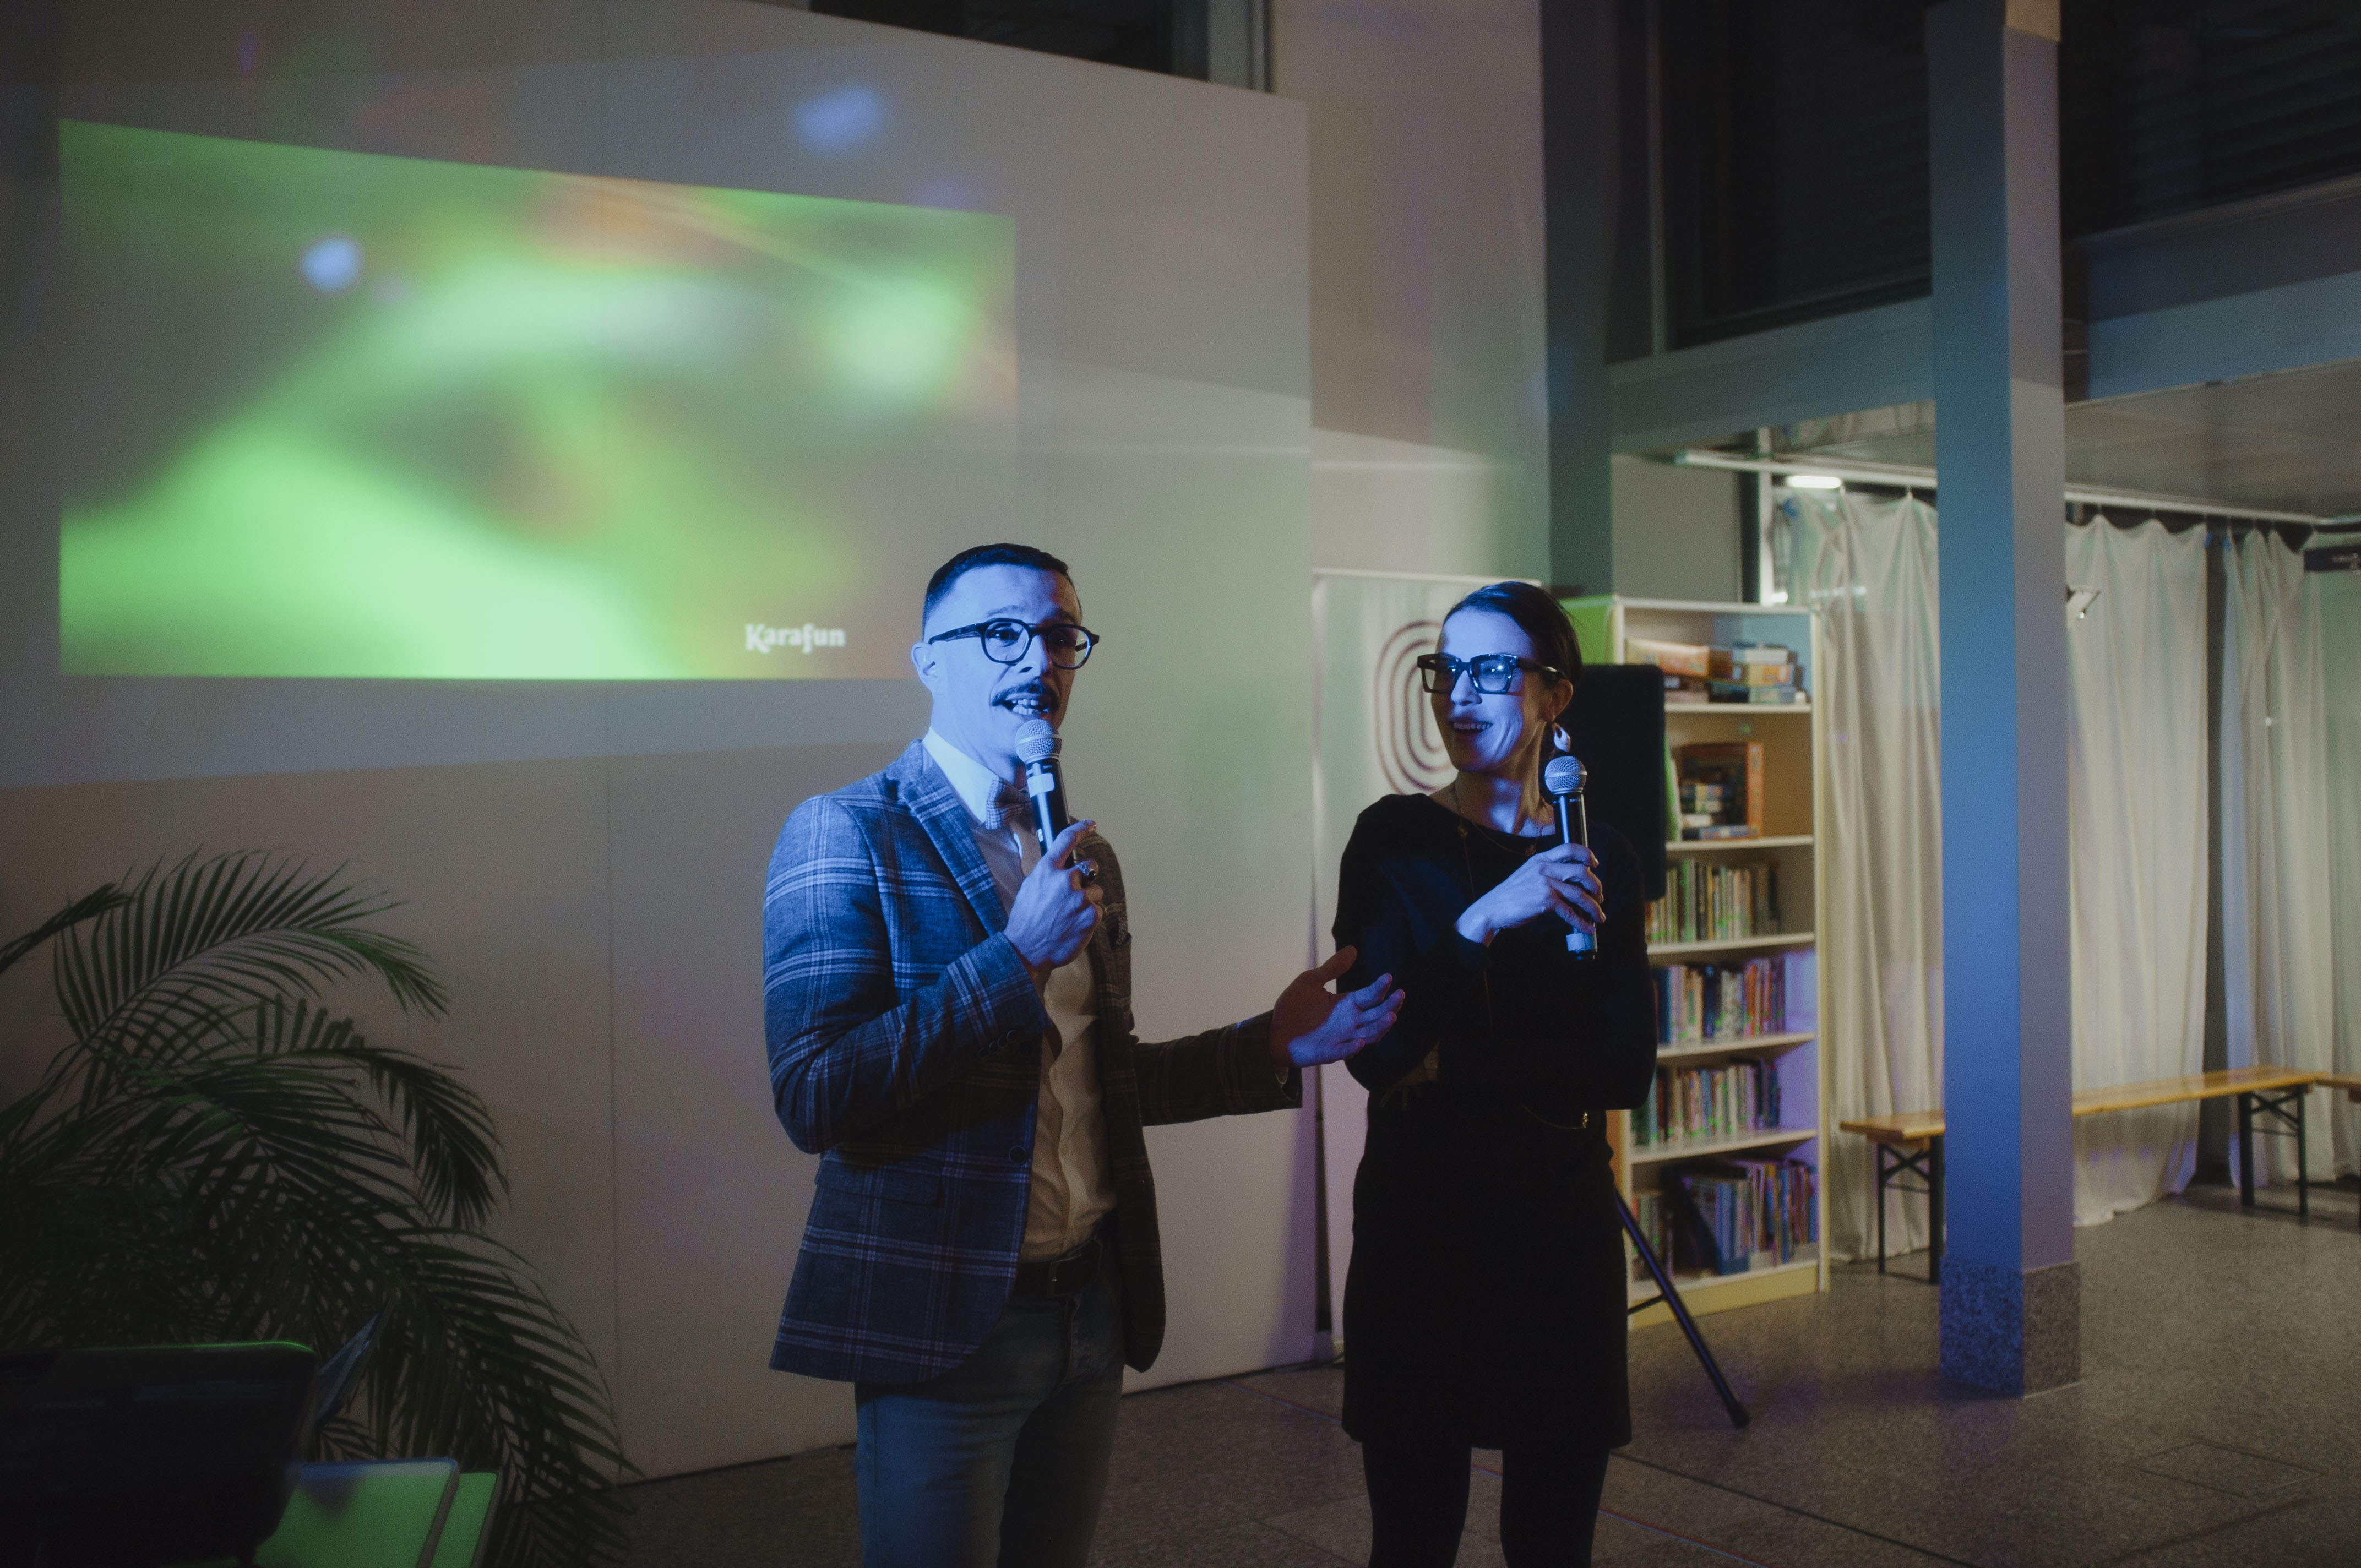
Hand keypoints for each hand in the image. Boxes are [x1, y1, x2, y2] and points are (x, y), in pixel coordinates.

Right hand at [1005, 820, 1103, 981]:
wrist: (1026, 950)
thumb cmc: (1026, 922)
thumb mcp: (1030, 888)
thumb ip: (1048, 875)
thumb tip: (1061, 869)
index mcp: (1047, 870)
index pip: (1066, 841)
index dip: (1081, 829)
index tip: (1091, 825)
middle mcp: (1065, 880)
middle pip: (1090, 866)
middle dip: (1088, 877)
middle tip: (1079, 892)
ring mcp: (1080, 898)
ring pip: (1096, 892)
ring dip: (1088, 901)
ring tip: (1070, 917)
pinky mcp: (1091, 915)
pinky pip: (1098, 910)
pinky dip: (1090, 918)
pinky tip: (1075, 926)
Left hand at [1269, 946, 1404, 1068]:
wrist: (1273, 1031)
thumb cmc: (1293, 1007)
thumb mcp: (1310, 982)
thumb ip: (1332, 969)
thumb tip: (1353, 949)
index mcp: (1347, 1004)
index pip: (1370, 996)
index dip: (1380, 988)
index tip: (1388, 977)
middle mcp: (1349, 1022)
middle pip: (1376, 1015)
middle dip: (1389, 1006)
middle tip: (1399, 996)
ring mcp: (1340, 1039)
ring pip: (1368, 1035)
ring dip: (1380, 1027)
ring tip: (1391, 1016)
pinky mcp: (1327, 1052)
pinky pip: (1342, 1052)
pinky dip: (1351, 1049)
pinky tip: (1359, 1042)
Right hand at [1454, 842, 1602, 945]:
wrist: (1492, 909)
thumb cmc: (1511, 895)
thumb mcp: (1528, 875)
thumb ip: (1547, 873)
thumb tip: (1571, 883)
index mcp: (1540, 859)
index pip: (1569, 848)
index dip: (1586, 855)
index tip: (1595, 865)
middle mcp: (1544, 868)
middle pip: (1581, 871)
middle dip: (1596, 885)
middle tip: (1599, 896)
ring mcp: (1544, 883)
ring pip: (1579, 893)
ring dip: (1593, 907)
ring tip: (1599, 916)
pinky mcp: (1544, 900)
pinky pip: (1569, 911)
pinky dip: (1581, 922)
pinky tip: (1587, 927)